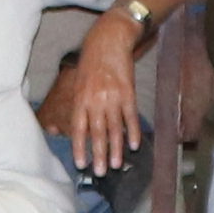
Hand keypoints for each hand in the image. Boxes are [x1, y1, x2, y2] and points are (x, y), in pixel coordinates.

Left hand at [48, 35, 148, 167]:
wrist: (109, 40)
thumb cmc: (92, 62)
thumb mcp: (80, 82)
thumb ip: (82, 105)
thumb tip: (83, 130)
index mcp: (81, 99)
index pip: (79, 129)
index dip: (80, 147)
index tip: (81, 164)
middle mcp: (96, 100)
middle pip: (98, 133)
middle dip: (99, 154)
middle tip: (100, 172)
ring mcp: (113, 97)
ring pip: (115, 129)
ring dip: (116, 148)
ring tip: (116, 165)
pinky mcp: (129, 93)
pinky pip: (130, 117)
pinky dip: (133, 132)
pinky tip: (134, 145)